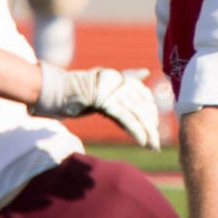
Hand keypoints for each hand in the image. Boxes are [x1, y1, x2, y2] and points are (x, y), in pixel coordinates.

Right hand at [33, 63, 160, 148]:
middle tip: (158, 144)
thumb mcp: (107, 82)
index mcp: (121, 78)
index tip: (155, 128)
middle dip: (152, 126)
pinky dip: (136, 130)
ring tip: (153, 146)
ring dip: (147, 132)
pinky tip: (143, 142)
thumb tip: (146, 72)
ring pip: (136, 113)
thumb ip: (127, 77)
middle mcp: (119, 82)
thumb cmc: (81, 87)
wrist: (59, 90)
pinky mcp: (105, 101)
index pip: (144, 96)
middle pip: (142, 106)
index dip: (152, 112)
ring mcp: (112, 91)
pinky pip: (125, 118)